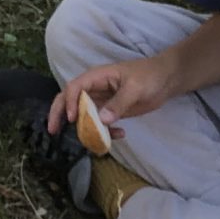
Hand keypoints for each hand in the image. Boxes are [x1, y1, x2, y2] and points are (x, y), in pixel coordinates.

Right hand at [48, 52, 181, 137]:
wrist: (166, 80)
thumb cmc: (150, 76)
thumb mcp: (135, 88)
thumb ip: (119, 103)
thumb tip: (102, 120)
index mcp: (97, 77)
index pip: (75, 88)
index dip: (70, 102)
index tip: (72, 119)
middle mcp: (94, 89)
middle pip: (69, 100)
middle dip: (59, 114)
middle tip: (53, 130)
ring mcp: (101, 101)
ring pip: (83, 116)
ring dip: (85, 129)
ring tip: (94, 141)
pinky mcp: (110, 111)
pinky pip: (99, 124)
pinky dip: (106, 132)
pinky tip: (120, 135)